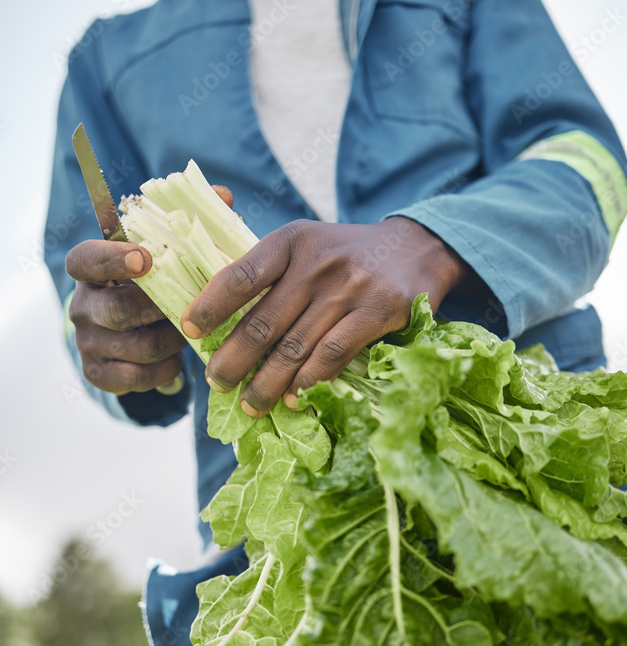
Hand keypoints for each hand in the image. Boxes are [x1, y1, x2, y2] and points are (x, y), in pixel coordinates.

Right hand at [65, 240, 186, 394]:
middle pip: (120, 310)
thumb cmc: (142, 291)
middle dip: (163, 309)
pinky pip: (140, 377)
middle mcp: (80, 308)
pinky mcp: (96, 374)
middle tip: (191, 306)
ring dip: (175, 340)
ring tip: (189, 332)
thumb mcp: (143, 268)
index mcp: (86, 273)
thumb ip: (159, 257)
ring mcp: (85, 343)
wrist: (123, 335)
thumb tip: (196, 257)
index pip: (84, 261)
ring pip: (142, 347)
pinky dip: (167, 368)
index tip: (145, 258)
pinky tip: (173, 357)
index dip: (112, 259)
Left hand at [181, 213, 465, 416]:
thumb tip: (221, 321)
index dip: (211, 305)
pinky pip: (333, 355)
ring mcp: (350, 288)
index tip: (189, 331)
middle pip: (263, 321)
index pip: (241, 275)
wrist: (418, 248)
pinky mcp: (379, 312)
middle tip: (216, 383)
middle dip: (234, 359)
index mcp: (291, 241)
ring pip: (295, 347)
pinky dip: (309, 382)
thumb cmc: (348, 255)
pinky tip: (293, 398)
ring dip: (267, 383)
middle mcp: (317, 262)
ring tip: (250, 404)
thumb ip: (271, 273)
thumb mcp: (307, 245)